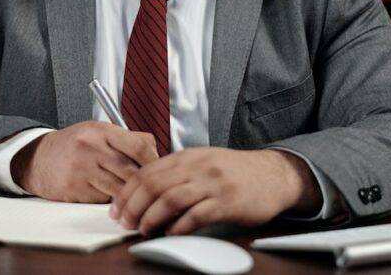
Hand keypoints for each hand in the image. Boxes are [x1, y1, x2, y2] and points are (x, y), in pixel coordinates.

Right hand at [10, 121, 158, 202]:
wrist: (38, 158)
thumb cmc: (74, 145)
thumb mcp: (97, 132)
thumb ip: (125, 138)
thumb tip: (156, 150)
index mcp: (100, 130)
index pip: (138, 145)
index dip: (154, 159)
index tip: (160, 168)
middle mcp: (91, 148)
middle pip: (132, 171)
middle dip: (145, 182)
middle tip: (152, 188)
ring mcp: (82, 169)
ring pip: (120, 188)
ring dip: (130, 195)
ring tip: (135, 196)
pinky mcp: (75, 188)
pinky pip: (103, 199)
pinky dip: (112, 201)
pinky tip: (112, 198)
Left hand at [111, 148, 321, 234]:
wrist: (273, 175)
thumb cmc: (234, 172)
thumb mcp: (202, 162)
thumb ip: (176, 173)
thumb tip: (144, 193)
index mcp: (187, 156)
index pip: (146, 171)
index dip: (127, 191)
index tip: (117, 208)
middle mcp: (197, 166)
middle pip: (153, 184)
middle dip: (134, 206)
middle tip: (125, 223)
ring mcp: (212, 183)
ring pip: (170, 198)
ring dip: (152, 217)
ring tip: (143, 230)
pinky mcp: (227, 202)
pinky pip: (197, 215)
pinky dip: (180, 226)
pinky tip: (171, 233)